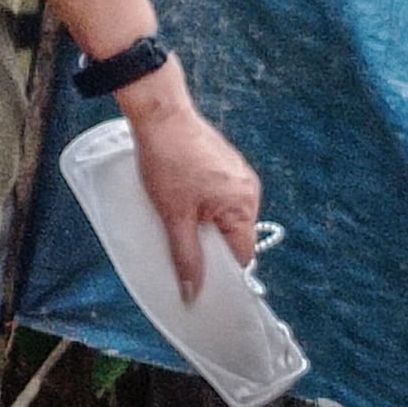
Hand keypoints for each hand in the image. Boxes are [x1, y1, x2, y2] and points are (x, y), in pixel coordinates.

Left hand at [121, 65, 261, 301]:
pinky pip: (219, 196)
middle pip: (234, 236)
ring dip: (204, 223)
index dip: (222, 271)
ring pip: (224, 216)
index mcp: (244, 204)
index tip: (201, 278)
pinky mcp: (225, 163)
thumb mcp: (173, 216)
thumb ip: (186, 257)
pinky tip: (180, 196)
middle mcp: (248, 189)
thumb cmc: (167, 159)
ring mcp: (238, 174)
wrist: (159, 113)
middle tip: (182, 242)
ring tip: (177, 214)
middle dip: (210, 244)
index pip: (242, 256)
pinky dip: (203, 204)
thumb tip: (194, 293)